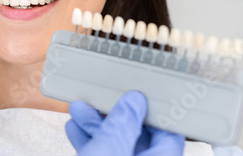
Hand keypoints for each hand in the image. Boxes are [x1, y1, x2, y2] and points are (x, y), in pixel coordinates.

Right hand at [65, 91, 184, 155]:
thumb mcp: (110, 151)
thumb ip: (123, 125)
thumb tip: (133, 101)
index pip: (168, 131)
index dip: (153, 109)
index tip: (139, 92)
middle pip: (137, 135)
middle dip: (114, 114)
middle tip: (101, 97)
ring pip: (116, 144)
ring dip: (95, 125)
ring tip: (78, 109)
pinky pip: (101, 153)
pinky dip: (88, 141)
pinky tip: (74, 128)